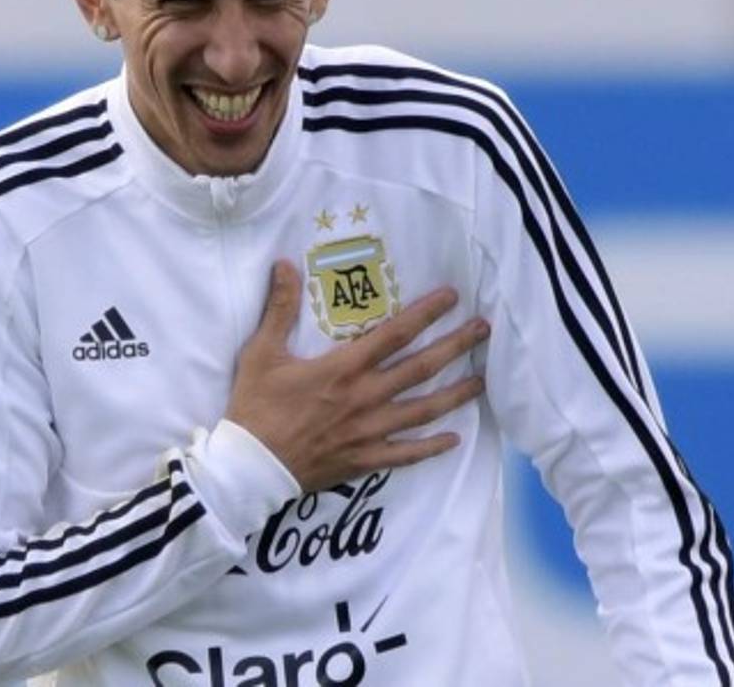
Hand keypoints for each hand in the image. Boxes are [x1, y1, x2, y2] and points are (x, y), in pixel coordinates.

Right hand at [226, 260, 487, 491]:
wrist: (249, 468)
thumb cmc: (255, 407)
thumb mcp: (262, 352)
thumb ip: (279, 308)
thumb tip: (285, 264)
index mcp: (344, 368)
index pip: (395, 333)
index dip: (426, 313)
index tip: (451, 297)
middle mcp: (366, 397)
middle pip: (421, 368)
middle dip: (455, 346)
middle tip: (484, 330)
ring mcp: (369, 431)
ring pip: (423, 410)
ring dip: (455, 394)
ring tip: (482, 381)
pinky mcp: (365, 459)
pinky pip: (406, 454)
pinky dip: (431, 447)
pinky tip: (454, 439)